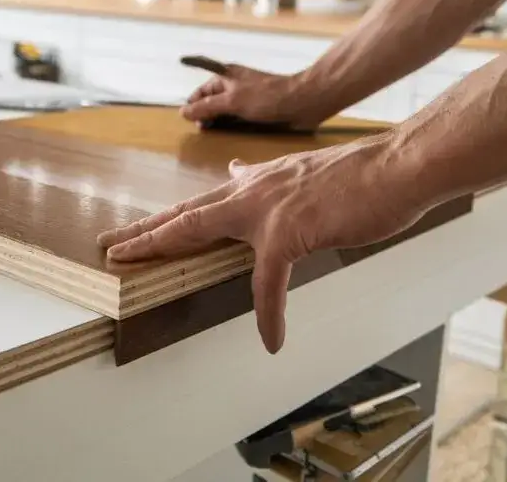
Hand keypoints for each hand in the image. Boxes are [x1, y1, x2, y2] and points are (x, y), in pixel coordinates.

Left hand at [96, 138, 423, 352]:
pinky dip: (270, 314)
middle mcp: (252, 191)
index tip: (137, 226)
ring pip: (197, 230)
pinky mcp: (289, 233)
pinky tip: (271, 339)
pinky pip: (268, 283)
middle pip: (183, 214)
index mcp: (257, 183)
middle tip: (108, 241)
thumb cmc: (361, 176)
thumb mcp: (303, 173)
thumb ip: (267, 179)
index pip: (201, 202)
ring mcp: (265, 211)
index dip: (166, 218)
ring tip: (129, 263)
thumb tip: (238, 170)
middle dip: (143, 229)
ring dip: (160, 247)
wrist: (397, 166)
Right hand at [180, 63, 315, 127]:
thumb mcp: (232, 102)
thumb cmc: (267, 97)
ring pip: (223, 112)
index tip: (191, 121)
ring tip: (215, 134)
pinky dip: (231, 126)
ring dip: (218, 122)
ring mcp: (245, 98)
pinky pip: (237, 119)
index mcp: (225, 76)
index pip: (200, 92)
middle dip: (204, 115)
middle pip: (210, 102)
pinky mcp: (256, 110)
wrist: (303, 101)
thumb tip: (183, 112)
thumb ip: (207, 107)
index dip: (193, 105)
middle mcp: (233, 86)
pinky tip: (230, 135)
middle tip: (204, 130)